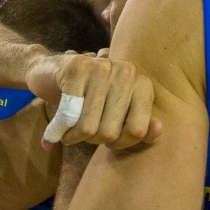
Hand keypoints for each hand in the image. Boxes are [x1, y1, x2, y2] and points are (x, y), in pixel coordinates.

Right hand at [25, 52, 160, 149]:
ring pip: (89, 127)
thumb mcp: (118, 118)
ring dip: (74, 136)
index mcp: (142, 85)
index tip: (108, 138)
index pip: (137, 131)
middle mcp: (127, 72)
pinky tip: (57, 126)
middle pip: (111, 132)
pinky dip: (59, 128)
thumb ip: (139, 128)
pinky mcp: (77, 68)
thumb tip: (156, 129)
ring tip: (71, 129)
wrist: (53, 73)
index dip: (118, 142)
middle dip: (92, 140)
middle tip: (84, 131)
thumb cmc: (90, 101)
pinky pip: (69, 115)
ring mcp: (102, 67)